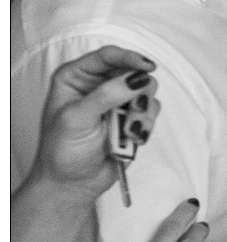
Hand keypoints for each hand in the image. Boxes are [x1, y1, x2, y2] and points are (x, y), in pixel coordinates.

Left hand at [33, 46, 159, 202]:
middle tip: (132, 112)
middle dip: (137, 93)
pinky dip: (145, 127)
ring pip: (145, 94)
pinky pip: (149, 115)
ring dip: (141, 114)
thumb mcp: (78, 119)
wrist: (72, 184)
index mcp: (76, 77)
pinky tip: (133, 140)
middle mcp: (97, 86)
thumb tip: (136, 79)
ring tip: (129, 133)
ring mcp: (115, 105)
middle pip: (132, 73)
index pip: (107, 57)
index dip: (129, 58)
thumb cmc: (62, 151)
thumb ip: (106, 96)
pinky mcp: (129, 123)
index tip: (148, 67)